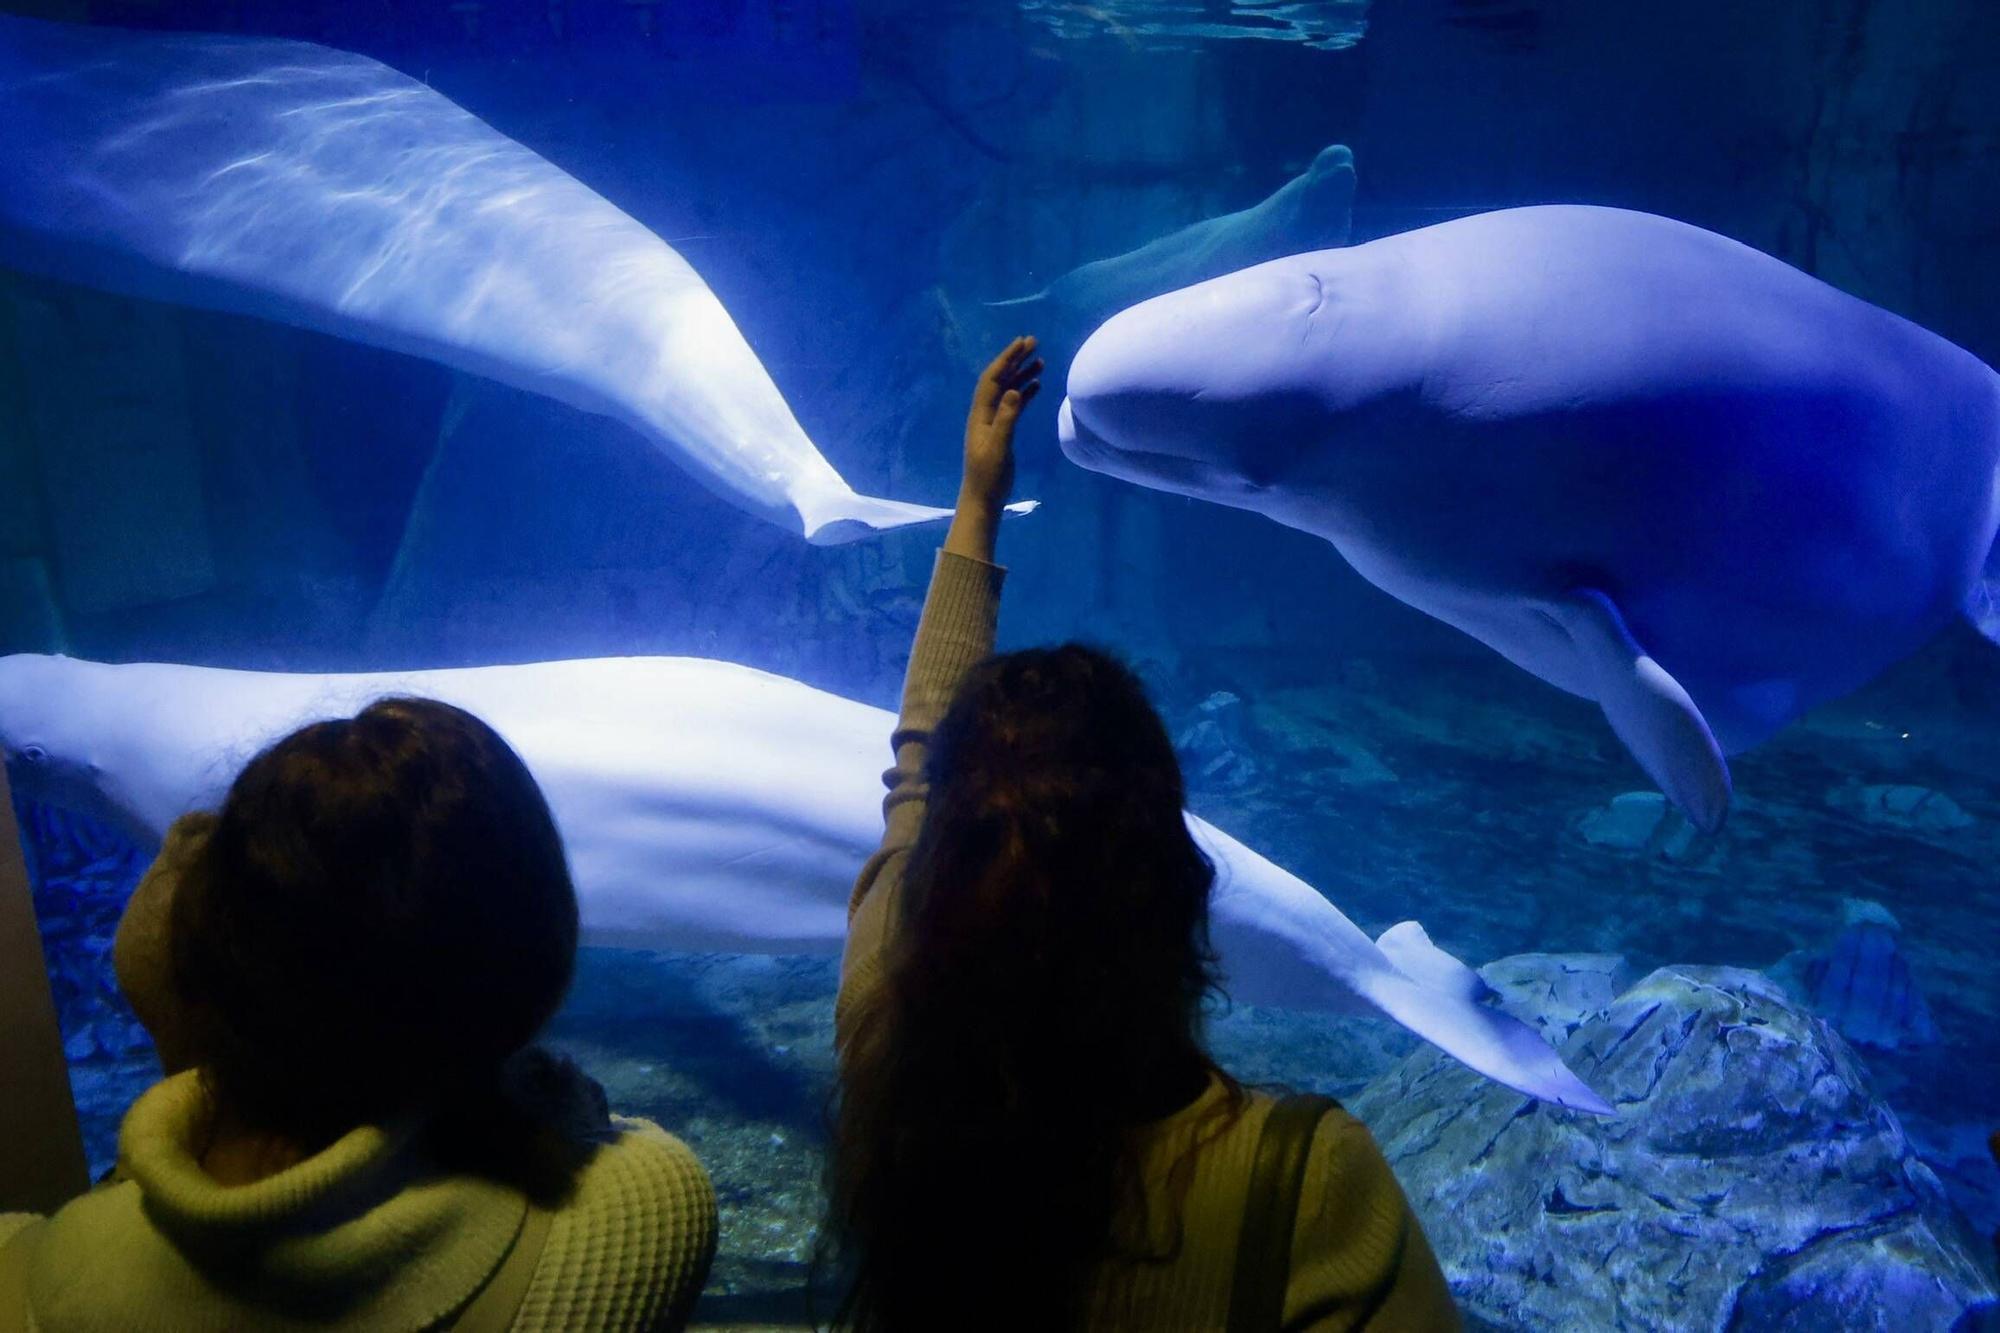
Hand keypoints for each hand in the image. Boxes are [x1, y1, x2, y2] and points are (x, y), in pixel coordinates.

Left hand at [961, 336, 1041, 512]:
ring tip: (1039, 359)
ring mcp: (993, 421)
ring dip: (1022, 374)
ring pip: (1008, 390)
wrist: (983, 498)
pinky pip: (1014, 405)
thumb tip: (1014, 391)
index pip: (992, 380)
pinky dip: (1024, 392)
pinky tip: (1036, 384)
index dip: (1006, 360)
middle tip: (1033, 341)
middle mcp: (985, 413)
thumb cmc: (989, 476)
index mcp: (980, 415)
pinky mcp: (1002, 431)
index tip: (1021, 344)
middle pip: (1000, 379)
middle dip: (1015, 359)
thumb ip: (1006, 420)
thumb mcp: (999, 448)